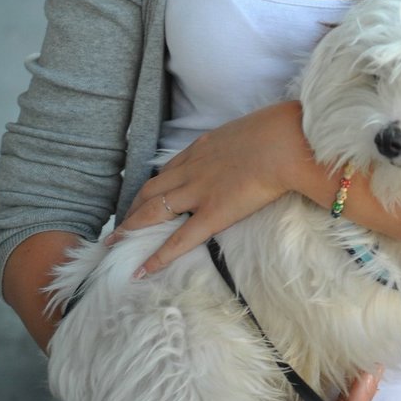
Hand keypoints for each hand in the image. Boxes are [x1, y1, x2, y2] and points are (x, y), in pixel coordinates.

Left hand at [106, 102, 309, 275]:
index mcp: (203, 147)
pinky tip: (141, 270)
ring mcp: (199, 191)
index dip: (155, 185)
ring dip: (131, 226)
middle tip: (119, 225)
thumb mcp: (255, 130)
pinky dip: (157, 256)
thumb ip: (248, 143)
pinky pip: (178, 238)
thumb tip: (259, 152)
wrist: (286, 141)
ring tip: (114, 243)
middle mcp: (193, 168)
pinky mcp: (212, 213)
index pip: (169, 168)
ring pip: (152, 210)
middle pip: (151, 189)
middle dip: (132, 207)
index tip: (145, 196)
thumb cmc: (282, 132)